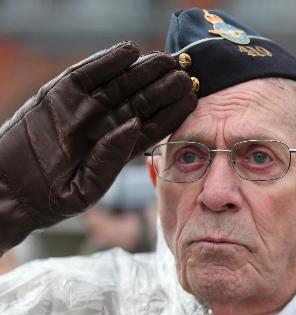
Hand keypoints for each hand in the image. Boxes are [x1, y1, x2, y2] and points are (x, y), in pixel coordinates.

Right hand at [0, 41, 195, 252]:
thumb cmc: (49, 199)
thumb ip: (111, 159)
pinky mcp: (59, 95)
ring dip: (142, 70)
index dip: (173, 112)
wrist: (7, 193)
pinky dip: (106, 61)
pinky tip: (128, 51)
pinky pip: (86, 74)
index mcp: (118, 147)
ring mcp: (83, 108)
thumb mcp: (87, 187)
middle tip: (186, 73)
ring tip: (166, 59)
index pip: (153, 126)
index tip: (194, 98)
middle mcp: (105, 125)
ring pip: (119, 84)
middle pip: (141, 100)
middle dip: (164, 86)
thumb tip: (134, 124)